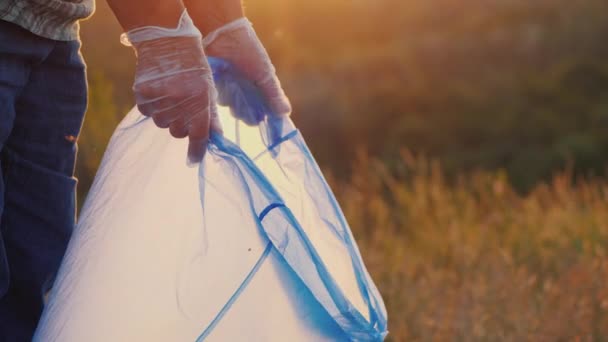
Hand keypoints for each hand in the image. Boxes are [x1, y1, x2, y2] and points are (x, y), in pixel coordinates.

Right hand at [125, 11, 220, 163]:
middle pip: (179, 133)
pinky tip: (160, 92)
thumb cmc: (194, 66)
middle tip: (185, 109)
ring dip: (169, 116)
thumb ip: (212, 116)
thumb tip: (215, 139)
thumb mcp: (209, 89)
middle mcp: (178, 103)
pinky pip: (149, 114)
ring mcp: (158, 101)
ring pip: (163, 124)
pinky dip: (155, 108)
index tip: (194, 161)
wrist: (167, 42)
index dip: (197, 151)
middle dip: (183, 126)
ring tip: (173, 95)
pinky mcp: (142, 97)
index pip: (198, 135)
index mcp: (199, 101)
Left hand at [203, 18, 290, 120]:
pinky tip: (223, 82)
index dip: (262, 117)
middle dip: (246, 112)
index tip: (262, 119)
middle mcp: (246, 92)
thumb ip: (274, 94)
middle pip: (246, 115)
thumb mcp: (264, 74)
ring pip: (233, 109)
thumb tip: (286, 112)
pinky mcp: (216, 88)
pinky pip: (220, 100)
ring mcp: (230, 91)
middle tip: (245, 102)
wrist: (222, 35)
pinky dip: (222, 95)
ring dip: (233, 102)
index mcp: (261, 89)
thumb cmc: (248, 51)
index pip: (263, 112)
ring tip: (234, 84)